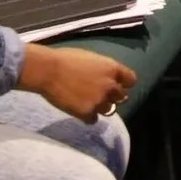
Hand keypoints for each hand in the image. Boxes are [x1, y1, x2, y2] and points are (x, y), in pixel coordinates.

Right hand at [20, 45, 136, 122]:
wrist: (49, 71)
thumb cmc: (66, 59)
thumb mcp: (92, 59)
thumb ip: (103, 69)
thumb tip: (106, 76)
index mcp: (113, 69)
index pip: (131, 80)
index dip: (124, 83)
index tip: (118, 85)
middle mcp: (110, 86)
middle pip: (121, 97)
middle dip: (112, 96)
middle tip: (99, 95)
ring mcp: (99, 101)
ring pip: (109, 110)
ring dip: (101, 107)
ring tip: (88, 102)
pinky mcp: (87, 113)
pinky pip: (93, 120)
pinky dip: (87, 117)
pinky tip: (79, 110)